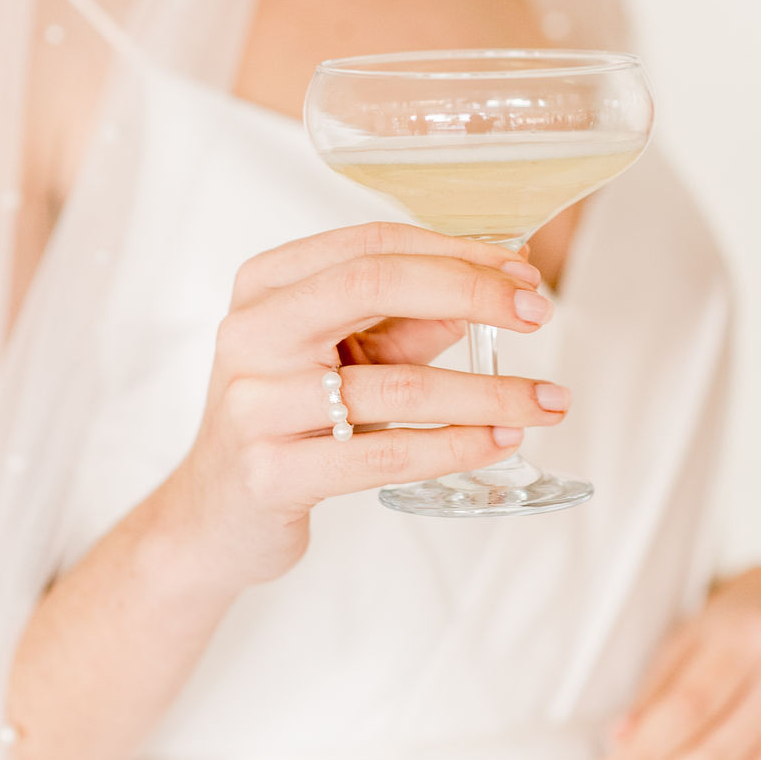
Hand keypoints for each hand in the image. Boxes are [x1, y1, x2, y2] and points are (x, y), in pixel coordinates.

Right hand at [157, 221, 568, 592]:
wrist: (214, 514)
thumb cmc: (283, 420)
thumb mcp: (339, 357)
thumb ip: (404, 323)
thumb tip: (491, 293)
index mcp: (265, 287)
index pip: (371, 244)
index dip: (455, 252)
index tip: (521, 273)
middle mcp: (251, 333)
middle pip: (374, 282)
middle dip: (472, 291)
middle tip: (541, 313)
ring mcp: (255, 404)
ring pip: (397, 384)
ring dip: (488, 391)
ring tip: (546, 401)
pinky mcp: (273, 473)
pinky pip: (386, 452)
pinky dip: (456, 444)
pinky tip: (499, 441)